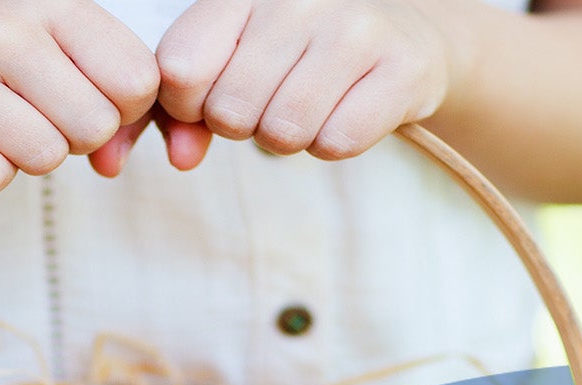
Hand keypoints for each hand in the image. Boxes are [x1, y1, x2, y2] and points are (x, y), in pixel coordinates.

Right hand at [0, 0, 198, 194]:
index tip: (84, 99)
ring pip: (42, 157)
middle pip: (93, 126)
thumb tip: (114, 162)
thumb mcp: (60, 51)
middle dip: (73, 138)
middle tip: (35, 118)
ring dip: (26, 158)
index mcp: (50, 1)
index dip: (121, 110)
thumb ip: (115, 98)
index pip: (137, 81)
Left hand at [156, 0, 455, 159]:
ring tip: (308, 105)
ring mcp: (355, 29)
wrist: (401, 35)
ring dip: (288, 138)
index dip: (187, 106)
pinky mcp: (401, 67)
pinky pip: (336, 143)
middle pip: (230, 111)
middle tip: (271, 102)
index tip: (211, 99)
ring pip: (283, 132)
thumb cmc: (297, 54)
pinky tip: (344, 110)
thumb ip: (185, 110)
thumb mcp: (232, 62)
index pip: (180, 67)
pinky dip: (332, 143)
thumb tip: (181, 159)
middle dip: (242, 126)